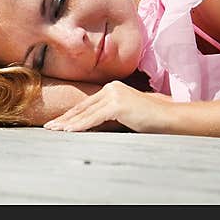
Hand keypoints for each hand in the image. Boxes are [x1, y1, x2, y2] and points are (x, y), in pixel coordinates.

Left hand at [43, 80, 172, 132]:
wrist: (169, 117)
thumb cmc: (150, 119)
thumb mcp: (125, 114)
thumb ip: (108, 115)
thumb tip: (90, 123)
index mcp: (112, 88)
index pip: (87, 104)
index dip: (71, 114)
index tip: (59, 122)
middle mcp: (111, 88)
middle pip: (83, 106)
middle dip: (66, 118)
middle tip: (50, 127)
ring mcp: (114, 94)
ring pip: (86, 113)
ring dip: (69, 123)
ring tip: (55, 130)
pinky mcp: (117, 104)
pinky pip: (94, 118)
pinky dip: (80, 126)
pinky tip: (69, 131)